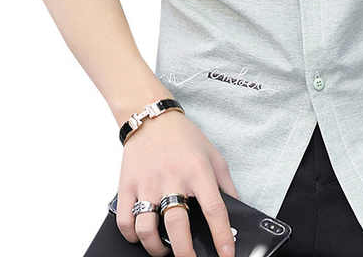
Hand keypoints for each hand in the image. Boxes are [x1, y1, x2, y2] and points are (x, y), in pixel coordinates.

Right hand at [116, 110, 238, 256]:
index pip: (214, 210)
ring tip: (165, 250)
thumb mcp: (214, 156)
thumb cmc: (184, 138)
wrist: (152, 119)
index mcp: (198, 171)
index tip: (226, 255)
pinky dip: (132, 236)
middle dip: (185, 252)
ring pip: (147, 229)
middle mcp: (172, 178)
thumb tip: (236, 211)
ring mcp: (147, 184)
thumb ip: (226, 185)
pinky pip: (126, 221)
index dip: (222, 237)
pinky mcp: (127, 186)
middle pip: (178, 226)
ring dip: (156, 248)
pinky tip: (142, 235)